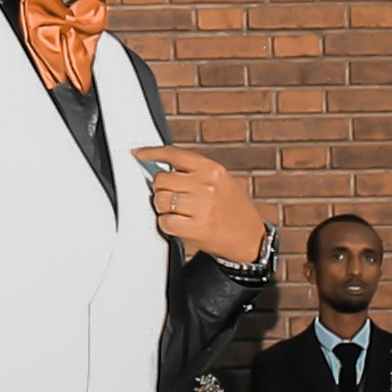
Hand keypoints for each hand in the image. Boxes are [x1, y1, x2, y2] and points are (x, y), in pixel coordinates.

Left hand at [133, 146, 265, 265]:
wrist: (252, 239)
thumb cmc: (234, 210)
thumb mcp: (221, 181)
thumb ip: (195, 173)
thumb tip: (162, 168)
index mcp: (212, 169)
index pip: (174, 154)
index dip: (151, 152)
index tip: (138, 153)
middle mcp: (207, 185)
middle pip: (161, 179)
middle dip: (160, 189)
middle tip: (171, 198)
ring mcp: (202, 207)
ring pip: (160, 200)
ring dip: (162, 208)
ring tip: (177, 212)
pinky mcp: (197, 229)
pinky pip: (165, 222)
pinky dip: (166, 224)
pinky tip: (179, 225)